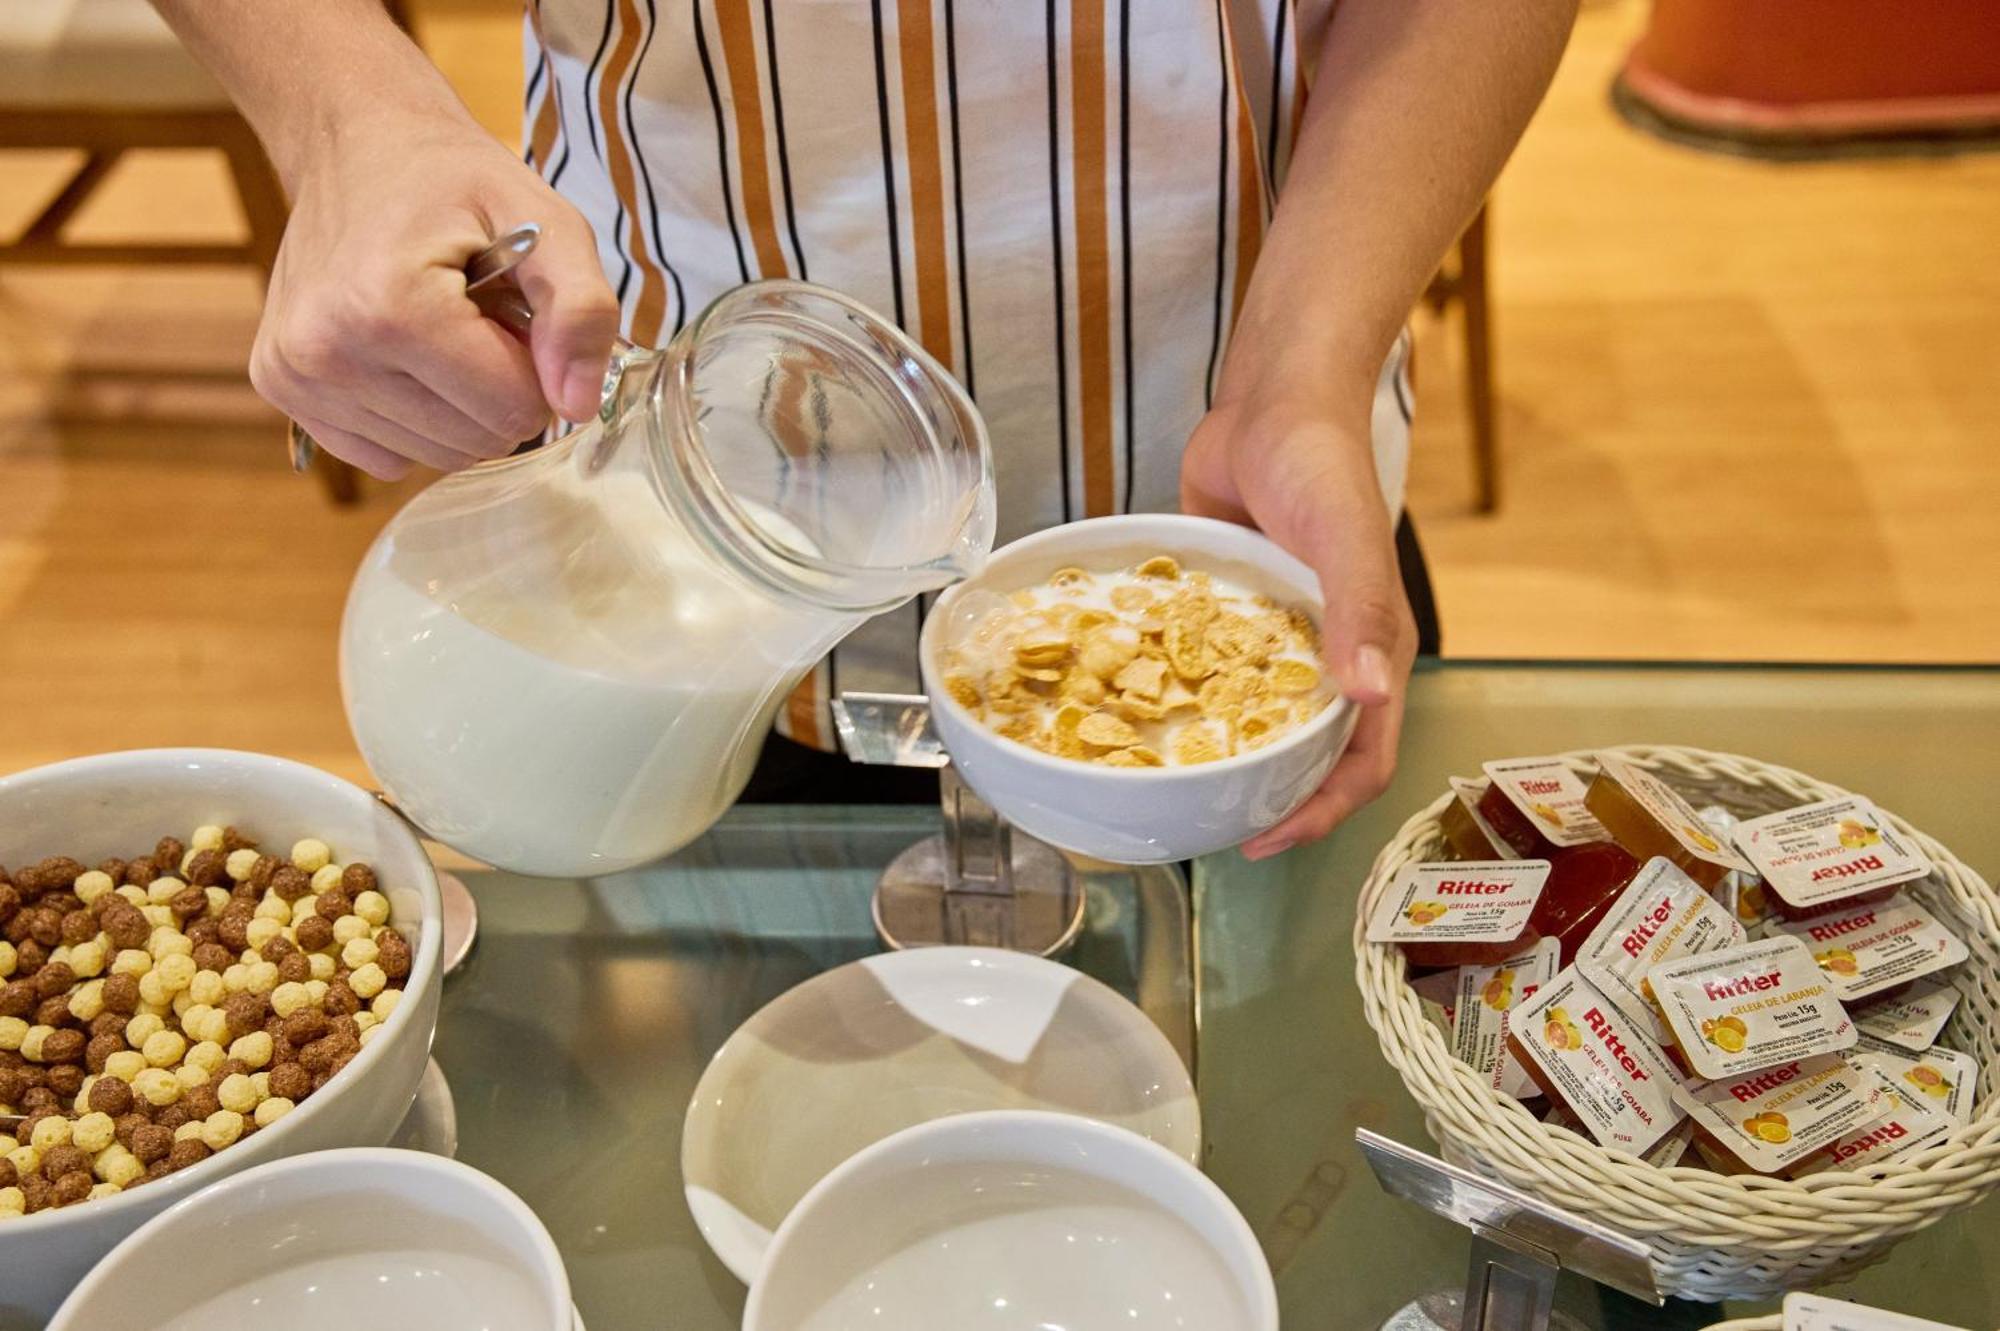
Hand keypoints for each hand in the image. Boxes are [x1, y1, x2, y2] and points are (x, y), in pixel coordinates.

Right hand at [251, 107, 617, 479]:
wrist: (356, 141)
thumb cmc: (455, 181)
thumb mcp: (546, 221)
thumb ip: (581, 310)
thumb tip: (577, 405)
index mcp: (390, 307)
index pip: (513, 409)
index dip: (536, 367)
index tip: (513, 313)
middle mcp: (326, 350)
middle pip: (475, 441)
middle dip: (498, 389)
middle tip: (478, 317)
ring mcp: (295, 375)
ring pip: (435, 455)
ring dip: (458, 405)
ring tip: (440, 328)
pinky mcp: (281, 388)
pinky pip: (387, 455)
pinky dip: (413, 419)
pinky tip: (403, 355)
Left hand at [1180, 392, 1414, 858]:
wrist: (1275, 398)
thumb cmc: (1322, 460)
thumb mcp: (1344, 535)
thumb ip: (1360, 610)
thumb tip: (1368, 692)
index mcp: (1374, 651)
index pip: (1362, 761)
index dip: (1324, 811)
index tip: (1268, 837)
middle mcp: (1331, 654)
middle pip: (1309, 754)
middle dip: (1270, 798)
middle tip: (1210, 827)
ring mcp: (1282, 637)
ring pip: (1258, 718)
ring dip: (1227, 756)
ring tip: (1173, 785)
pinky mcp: (1236, 612)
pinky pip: (1213, 668)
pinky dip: (1187, 696)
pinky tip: (1141, 712)